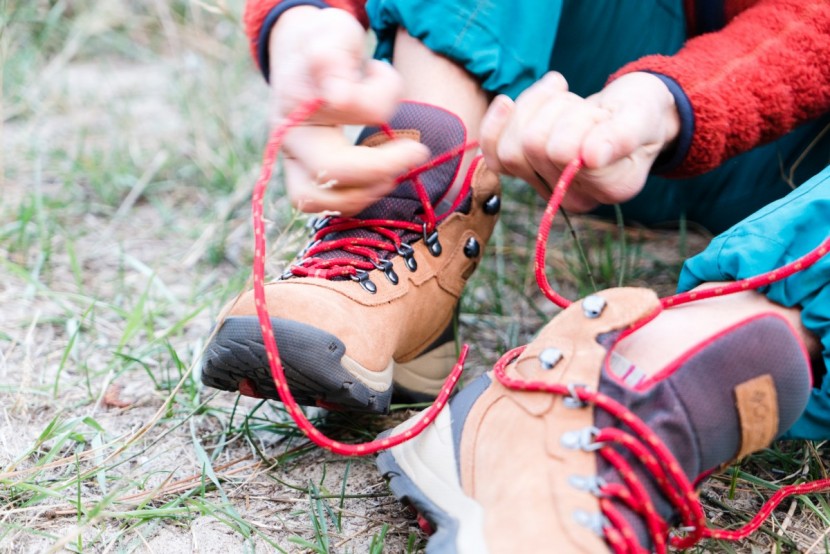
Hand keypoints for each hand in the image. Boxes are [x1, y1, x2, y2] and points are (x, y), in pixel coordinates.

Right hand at [268, 7, 427, 214]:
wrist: (303, 60)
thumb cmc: (329, 47)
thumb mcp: (334, 36)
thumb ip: (334, 58)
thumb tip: (339, 97)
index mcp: (296, 96)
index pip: (346, 107)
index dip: (383, 104)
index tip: (408, 107)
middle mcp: (288, 135)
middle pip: (327, 170)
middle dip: (379, 167)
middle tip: (416, 152)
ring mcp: (291, 162)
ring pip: (315, 200)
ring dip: (364, 192)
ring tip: (393, 174)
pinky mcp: (303, 180)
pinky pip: (325, 207)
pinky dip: (357, 200)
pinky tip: (380, 180)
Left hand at [480, 71, 679, 211]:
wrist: (629, 113)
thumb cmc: (639, 113)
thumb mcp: (641, 117)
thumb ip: (622, 136)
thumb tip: (593, 157)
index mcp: (608, 189)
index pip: (562, 151)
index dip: (575, 121)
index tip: (600, 113)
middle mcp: (573, 197)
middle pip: (531, 146)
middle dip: (555, 110)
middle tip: (582, 104)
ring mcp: (546, 186)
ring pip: (510, 146)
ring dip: (533, 108)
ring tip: (562, 96)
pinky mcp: (524, 170)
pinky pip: (492, 154)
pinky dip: (497, 123)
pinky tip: (508, 102)